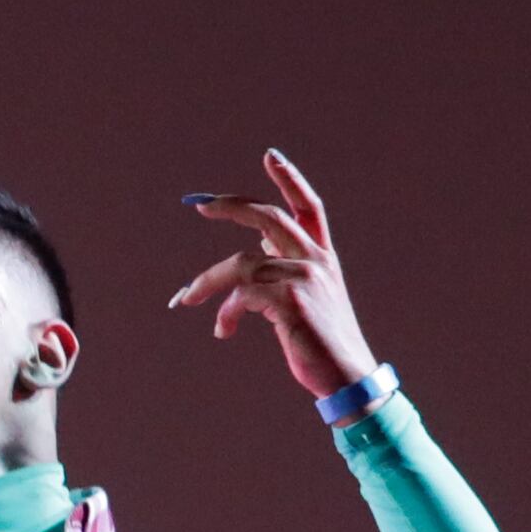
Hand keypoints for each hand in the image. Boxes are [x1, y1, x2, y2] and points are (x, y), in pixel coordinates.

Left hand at [168, 151, 377, 398]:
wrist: (345, 376)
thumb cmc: (320, 343)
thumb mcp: (308, 299)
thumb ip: (286, 271)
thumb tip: (253, 253)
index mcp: (323, 258)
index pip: (309, 208)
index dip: (291, 179)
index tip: (270, 155)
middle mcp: (316, 261)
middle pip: (269, 218)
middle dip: (232, 206)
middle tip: (200, 204)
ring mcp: (304, 278)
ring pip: (241, 264)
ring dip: (206, 282)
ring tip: (185, 300)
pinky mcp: (291, 300)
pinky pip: (241, 295)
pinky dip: (225, 313)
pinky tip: (222, 331)